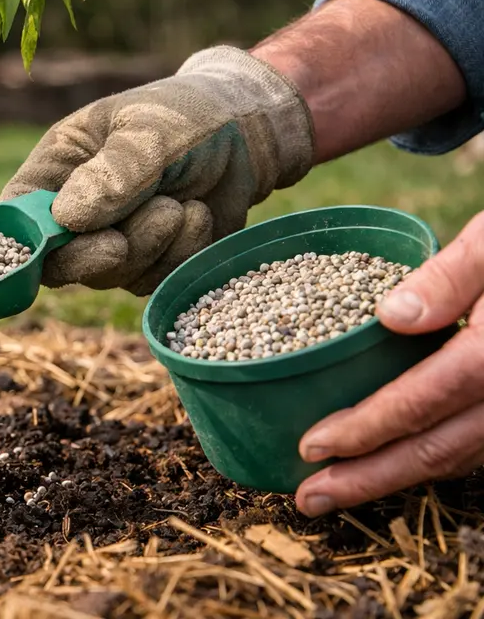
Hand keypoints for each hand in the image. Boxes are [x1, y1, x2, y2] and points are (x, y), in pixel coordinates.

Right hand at [1, 46, 314, 294]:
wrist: (249, 133)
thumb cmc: (189, 117)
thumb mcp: (152, 132)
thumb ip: (113, 174)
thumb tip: (66, 219)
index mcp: (57, 167)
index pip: (20, 214)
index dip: (33, 237)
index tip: (71, 238)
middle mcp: (75, 210)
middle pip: (63, 261)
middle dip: (113, 249)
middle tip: (165, 213)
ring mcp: (109, 240)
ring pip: (112, 277)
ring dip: (156, 247)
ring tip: (188, 204)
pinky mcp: (149, 262)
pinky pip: (153, 282)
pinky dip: (182, 256)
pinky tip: (201, 217)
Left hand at [295, 213, 483, 515]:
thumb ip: (448, 278)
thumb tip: (392, 315)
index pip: (420, 405)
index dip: (363, 431)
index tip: (311, 447)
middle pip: (435, 451)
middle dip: (367, 479)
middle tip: (309, 498)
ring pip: (456, 457)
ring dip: (395, 477)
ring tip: (336, 489)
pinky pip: (473, 446)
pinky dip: (429, 459)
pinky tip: (388, 461)